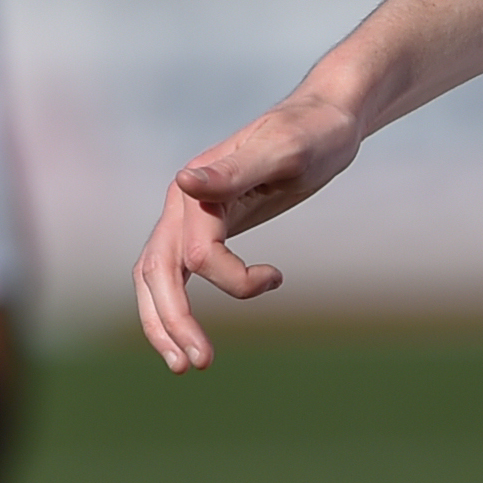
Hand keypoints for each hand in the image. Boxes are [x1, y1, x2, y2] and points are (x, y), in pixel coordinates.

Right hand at [134, 91, 366, 368]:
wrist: (326, 116)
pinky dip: (178, 303)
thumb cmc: (315, 132)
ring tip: (187, 364)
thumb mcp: (286, 150)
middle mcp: (185, 200)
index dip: (232, 281)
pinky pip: (177, 270)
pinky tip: (196, 330)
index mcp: (199, 185)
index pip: (198, 253)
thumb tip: (183, 183)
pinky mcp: (207, 224)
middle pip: (157, 271)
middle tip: (196, 366)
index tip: (277, 278)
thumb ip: (236, 170)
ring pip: (156, 276)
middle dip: (172, 322)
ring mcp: (191, 213)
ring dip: (165, 321)